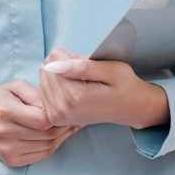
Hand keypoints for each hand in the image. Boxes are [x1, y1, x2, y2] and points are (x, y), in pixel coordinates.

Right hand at [0, 80, 79, 166]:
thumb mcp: (15, 86)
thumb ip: (35, 94)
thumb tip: (53, 108)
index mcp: (5, 111)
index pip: (42, 120)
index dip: (57, 116)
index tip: (63, 110)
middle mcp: (5, 133)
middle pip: (47, 135)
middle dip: (63, 127)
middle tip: (73, 119)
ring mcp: (7, 150)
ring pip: (47, 147)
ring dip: (61, 138)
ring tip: (67, 127)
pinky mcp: (11, 161)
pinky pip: (40, 156)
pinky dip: (51, 147)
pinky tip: (55, 137)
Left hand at [39, 49, 169, 129]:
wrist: (131, 109)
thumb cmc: (124, 86)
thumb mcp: (111, 70)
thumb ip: (82, 67)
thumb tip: (53, 65)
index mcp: (75, 97)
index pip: (53, 60)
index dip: (69, 56)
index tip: (85, 64)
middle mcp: (62, 110)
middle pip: (46, 69)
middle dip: (63, 65)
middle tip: (84, 74)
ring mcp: (57, 116)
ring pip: (43, 78)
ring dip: (60, 74)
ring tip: (80, 82)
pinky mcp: (55, 118)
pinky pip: (44, 89)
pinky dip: (56, 84)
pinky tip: (72, 89)